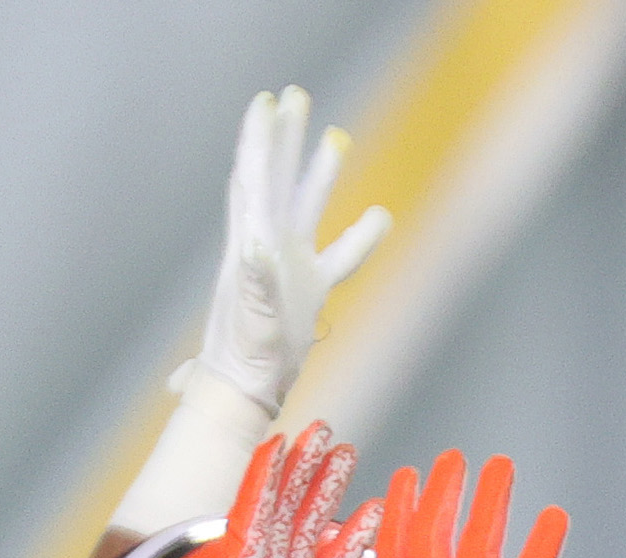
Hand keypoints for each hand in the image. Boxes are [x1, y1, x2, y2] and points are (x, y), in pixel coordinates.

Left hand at [183, 425, 362, 557]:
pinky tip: (373, 513)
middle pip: (280, 513)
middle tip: (320, 430)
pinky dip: (351, 540)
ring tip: (345, 452)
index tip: (278, 442)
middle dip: (298, 472)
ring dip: (324, 493)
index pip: (249, 521)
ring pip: (306, 531)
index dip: (262, 481)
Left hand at [190, 85, 390, 418]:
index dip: (260, 141)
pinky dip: (361, 237)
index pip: (254, 180)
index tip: (265, 103)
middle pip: (279, 180)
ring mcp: (290, 268)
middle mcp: (267, 249)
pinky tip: (382, 217)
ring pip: (310, 208)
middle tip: (296, 95)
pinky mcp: (309, 290)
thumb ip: (255, 283)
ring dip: (322, 173)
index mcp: (249, 247)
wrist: (244, 394)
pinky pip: (341, 256)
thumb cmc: (242, 362)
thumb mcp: (250, 320)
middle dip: (289, 139)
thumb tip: (255, 243)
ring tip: (337, 136)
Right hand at [354, 453, 563, 557]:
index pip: (395, 556)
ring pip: (478, 545)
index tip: (405, 482)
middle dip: (443, 494)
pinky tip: (554, 516)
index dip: (401, 515)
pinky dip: (542, 544)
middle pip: (433, 537)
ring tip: (499, 468)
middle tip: (453, 461)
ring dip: (490, 502)